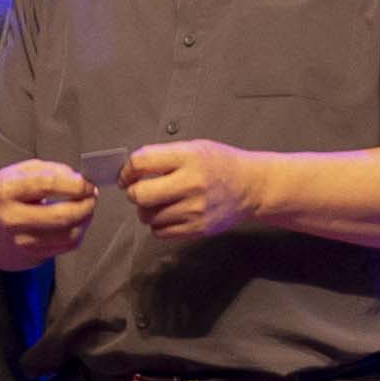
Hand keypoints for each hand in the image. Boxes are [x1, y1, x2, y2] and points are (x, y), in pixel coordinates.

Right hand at [0, 159, 94, 270]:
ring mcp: (20, 243)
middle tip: (92, 195)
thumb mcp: (21, 170)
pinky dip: (77, 233)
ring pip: (69, 235)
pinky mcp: (30, 257)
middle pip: (62, 216)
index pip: (48, 185)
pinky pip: (65, 247)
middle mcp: (11, 220)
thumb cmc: (4, 191)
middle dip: (86, 204)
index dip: (75, 184)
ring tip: (85, 207)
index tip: (87, 182)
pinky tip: (75, 222)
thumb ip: (51, 171)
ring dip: (85, 219)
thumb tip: (80, 181)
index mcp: (5, 191)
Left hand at [119, 140, 268, 239]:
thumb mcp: (194, 148)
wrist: (252, 187)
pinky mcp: (197, 228)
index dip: (127, 170)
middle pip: (140, 194)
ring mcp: (195, 209)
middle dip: (134, 192)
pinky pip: (160, 232)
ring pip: (148, 216)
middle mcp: (192, 184)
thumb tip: (131, 171)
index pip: (141, 163)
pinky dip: (158, 224)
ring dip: (147, 210)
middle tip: (140, 190)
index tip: (128, 175)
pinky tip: (170, 214)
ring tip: (160, 202)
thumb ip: (163, 156)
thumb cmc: (221, 165)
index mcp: (189, 158)